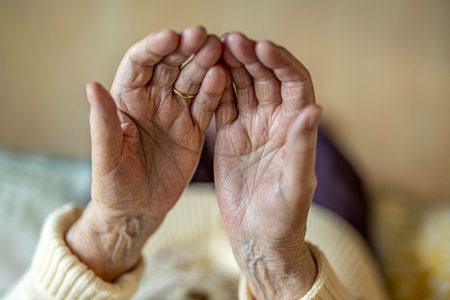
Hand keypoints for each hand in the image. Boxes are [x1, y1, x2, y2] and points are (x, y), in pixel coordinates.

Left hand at [66, 26, 225, 280]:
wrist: (138, 209)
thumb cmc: (114, 184)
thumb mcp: (106, 157)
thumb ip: (102, 123)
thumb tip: (91, 86)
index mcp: (127, 100)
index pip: (139, 64)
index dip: (154, 48)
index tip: (170, 37)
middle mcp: (153, 100)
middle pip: (170, 65)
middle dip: (185, 48)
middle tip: (202, 36)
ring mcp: (176, 113)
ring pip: (192, 80)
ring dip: (204, 63)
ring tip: (218, 49)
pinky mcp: (194, 129)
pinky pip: (206, 105)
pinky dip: (215, 91)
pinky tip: (223, 76)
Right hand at [215, 32, 320, 298]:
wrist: (259, 237)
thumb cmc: (285, 216)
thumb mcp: (296, 184)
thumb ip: (303, 147)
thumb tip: (314, 108)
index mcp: (296, 128)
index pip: (294, 82)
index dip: (280, 62)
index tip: (261, 47)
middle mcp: (276, 122)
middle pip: (266, 78)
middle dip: (251, 57)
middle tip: (231, 40)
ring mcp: (251, 128)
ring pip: (243, 87)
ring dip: (231, 67)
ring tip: (215, 48)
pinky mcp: (230, 138)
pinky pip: (222, 106)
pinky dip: (214, 89)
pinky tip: (204, 74)